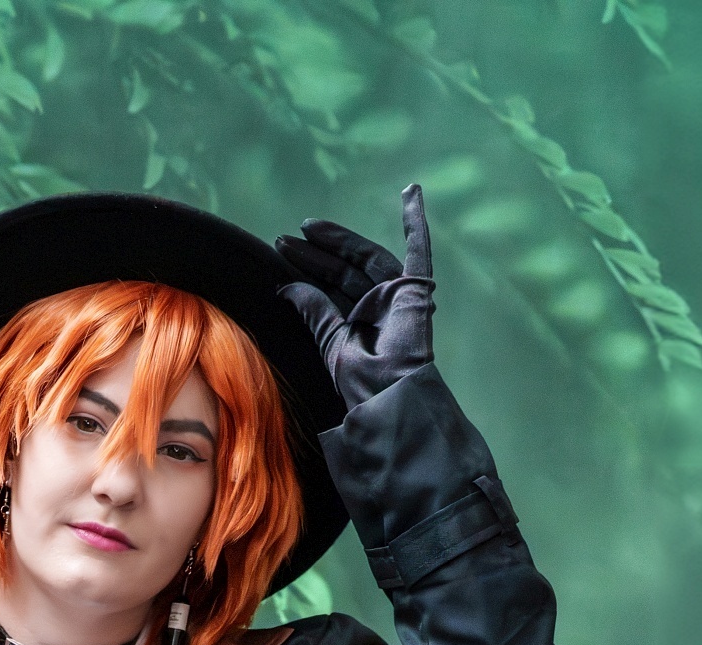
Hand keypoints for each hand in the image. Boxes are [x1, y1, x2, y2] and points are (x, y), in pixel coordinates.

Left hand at [275, 187, 434, 405]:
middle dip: (315, 254)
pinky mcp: (417, 290)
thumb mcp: (330, 343)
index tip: (283, 253)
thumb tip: (287, 287)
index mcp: (357, 328)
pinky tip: (410, 192)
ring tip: (308, 225)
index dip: (307, 270)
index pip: (330, 290)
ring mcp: (398, 298)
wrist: (390, 394)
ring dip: (340, 239)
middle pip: (344, 272)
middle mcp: (377, 311)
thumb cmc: (362, 383)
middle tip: (285, 239)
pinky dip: (417, 223)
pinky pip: (419, 251)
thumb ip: (314, 312)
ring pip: (366, 259)